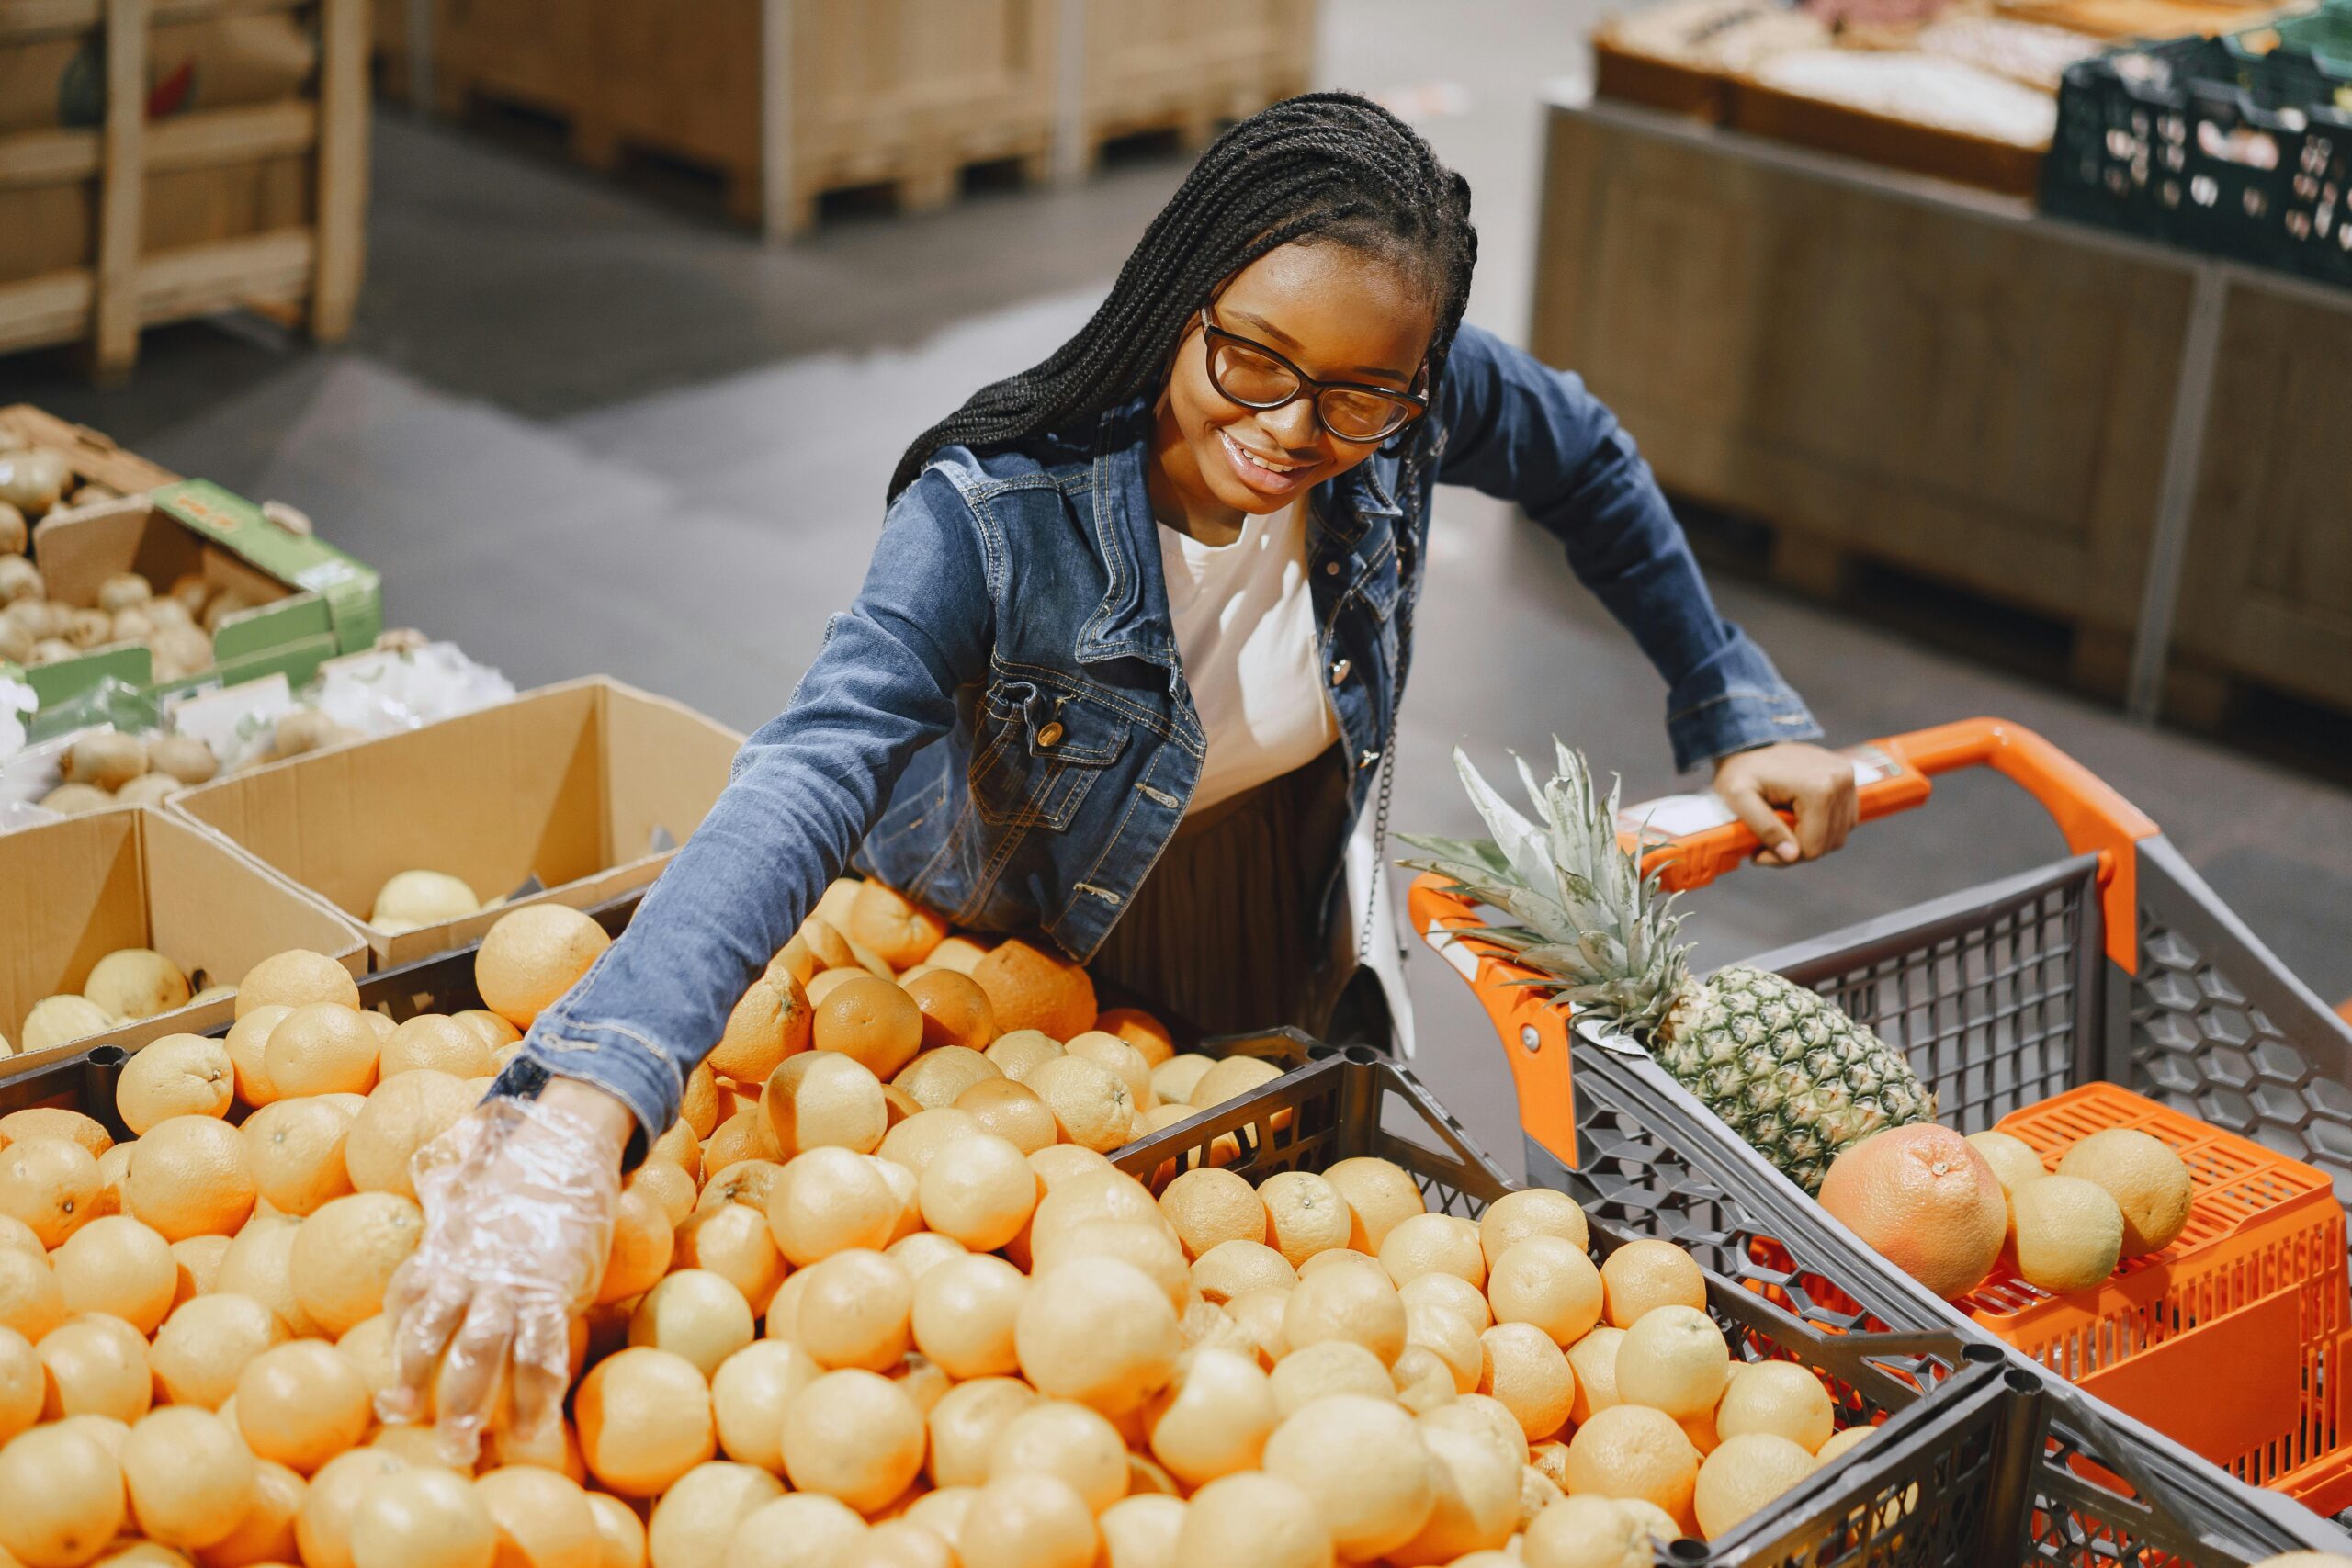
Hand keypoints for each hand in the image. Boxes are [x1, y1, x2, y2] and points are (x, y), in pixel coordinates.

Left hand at [377, 1078, 631, 1461]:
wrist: (567, 1147)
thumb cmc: (524, 1176)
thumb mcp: (473, 1197)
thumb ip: (455, 1228)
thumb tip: (436, 1241)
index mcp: (444, 1249)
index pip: (409, 1298)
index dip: (399, 1339)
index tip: (395, 1378)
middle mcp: (467, 1272)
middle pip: (431, 1339)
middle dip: (416, 1388)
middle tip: (405, 1425)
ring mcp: (509, 1284)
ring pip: (479, 1354)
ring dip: (468, 1406)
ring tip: (462, 1448)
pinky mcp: (552, 1291)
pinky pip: (541, 1353)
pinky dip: (536, 1395)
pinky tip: (533, 1429)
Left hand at [1712, 742, 1857, 865]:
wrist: (1750, 740)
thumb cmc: (1740, 769)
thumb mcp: (1738, 798)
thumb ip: (1764, 827)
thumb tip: (1792, 856)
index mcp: (1819, 788)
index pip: (1813, 848)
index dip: (1783, 858)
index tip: (1757, 852)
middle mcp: (1841, 781)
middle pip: (1828, 844)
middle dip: (1796, 851)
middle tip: (1766, 845)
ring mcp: (1848, 778)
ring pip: (1838, 835)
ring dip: (1810, 840)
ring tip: (1781, 830)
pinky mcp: (1848, 778)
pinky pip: (1844, 820)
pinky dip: (1823, 828)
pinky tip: (1797, 819)